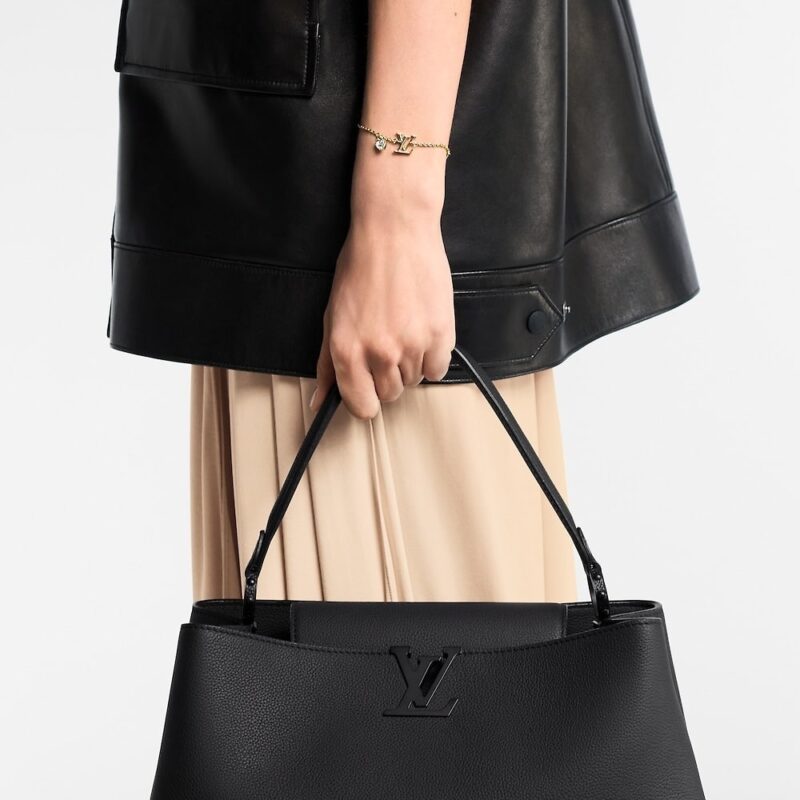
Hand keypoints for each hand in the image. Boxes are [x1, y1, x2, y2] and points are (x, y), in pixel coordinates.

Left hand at [310, 205, 455, 419]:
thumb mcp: (332, 315)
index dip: (365, 400)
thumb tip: (319, 403)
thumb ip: (327, 364)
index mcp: (346, 351)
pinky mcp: (440, 334)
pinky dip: (432, 357)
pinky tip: (422, 331)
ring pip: (414, 380)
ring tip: (404, 329)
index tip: (369, 389)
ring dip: (410, 364)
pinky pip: (438, 369)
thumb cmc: (361, 267)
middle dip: (387, 376)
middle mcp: (379, 353)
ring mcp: (412, 345)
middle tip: (386, 343)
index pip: (362, 406)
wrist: (395, 231)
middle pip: (390, 394)